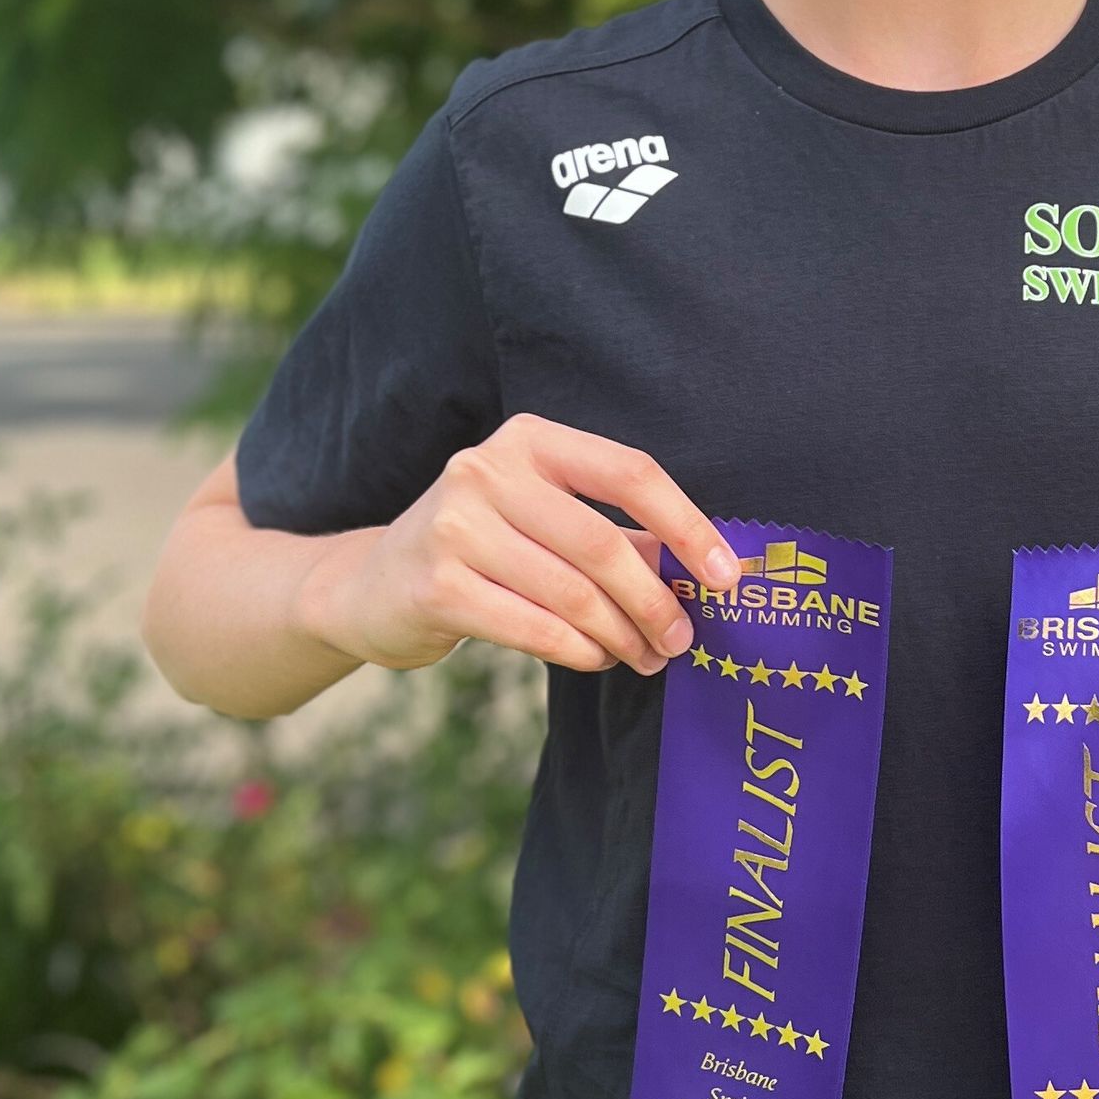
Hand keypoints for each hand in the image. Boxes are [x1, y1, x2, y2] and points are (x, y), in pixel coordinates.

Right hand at [302, 414, 740, 675]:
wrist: (370, 586)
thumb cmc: (481, 550)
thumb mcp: (544, 520)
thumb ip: (618, 535)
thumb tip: (706, 571)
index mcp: (529, 440)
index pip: (629, 473)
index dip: (687, 525)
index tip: (727, 576)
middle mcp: (487, 471)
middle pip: (603, 543)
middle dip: (656, 601)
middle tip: (682, 640)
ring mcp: (455, 527)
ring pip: (573, 594)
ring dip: (623, 636)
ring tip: (645, 657)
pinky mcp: (436, 586)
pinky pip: (536, 629)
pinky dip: (581, 652)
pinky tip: (598, 658)